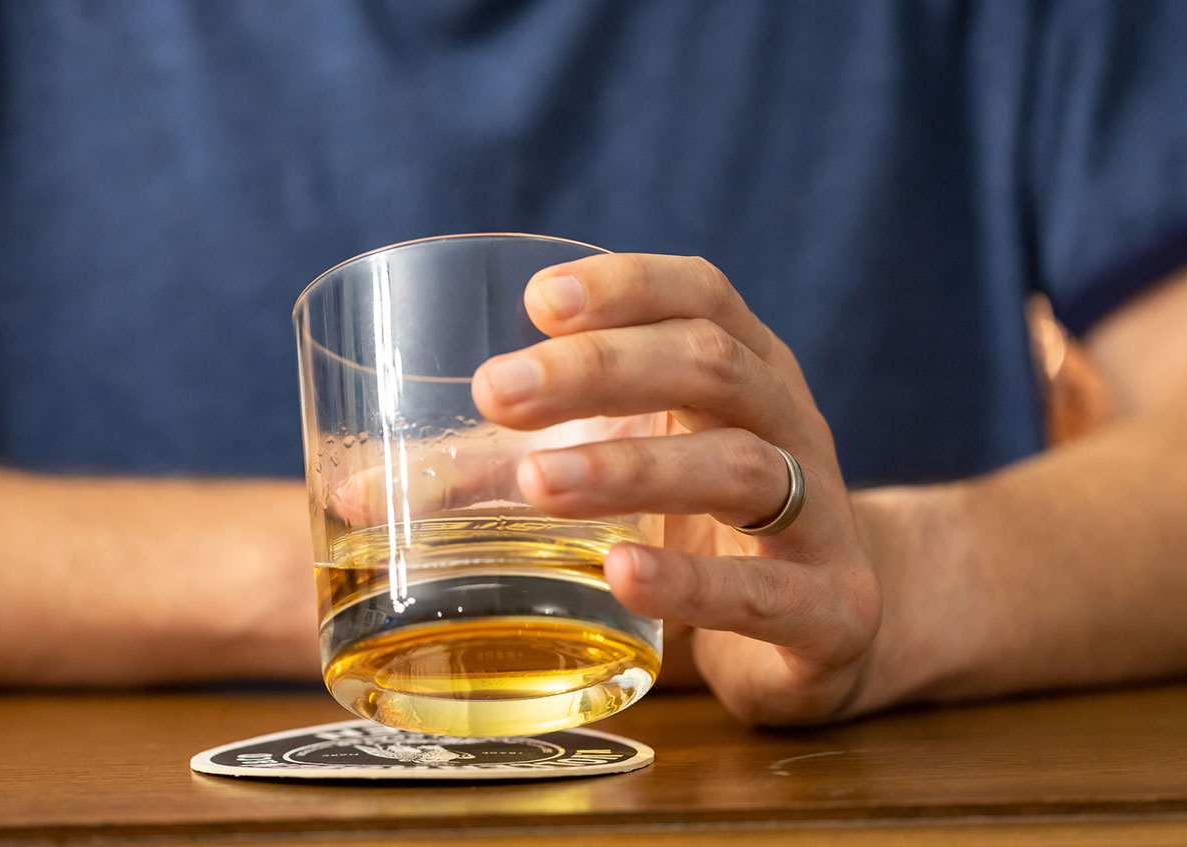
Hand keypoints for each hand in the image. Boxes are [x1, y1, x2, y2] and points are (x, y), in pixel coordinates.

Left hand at [470, 254, 882, 724]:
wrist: (833, 627)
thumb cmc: (699, 527)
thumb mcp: (613, 477)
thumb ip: (494, 476)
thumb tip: (353, 492)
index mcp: (740, 371)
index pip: (700, 295)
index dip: (627, 285)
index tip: (538, 300)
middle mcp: (789, 424)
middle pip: (710, 365)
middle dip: (601, 369)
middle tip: (496, 394)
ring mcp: (819, 516)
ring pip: (741, 465)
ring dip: (633, 467)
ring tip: (538, 483)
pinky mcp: (830, 609)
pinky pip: (766, 587)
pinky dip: (691, 579)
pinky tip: (621, 574)